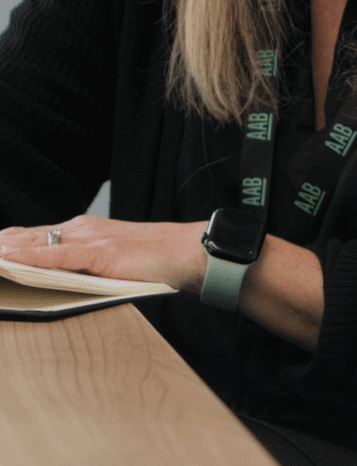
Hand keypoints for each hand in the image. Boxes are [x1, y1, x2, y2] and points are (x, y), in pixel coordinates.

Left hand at [0, 214, 208, 293]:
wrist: (186, 252)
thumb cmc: (154, 259)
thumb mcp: (111, 259)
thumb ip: (84, 264)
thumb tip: (58, 280)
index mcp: (83, 229)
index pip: (34, 234)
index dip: (7, 243)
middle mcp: (81, 229)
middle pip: (28, 236)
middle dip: (1, 247)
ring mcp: (89, 239)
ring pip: (36, 243)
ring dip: (6, 252)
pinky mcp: (99, 253)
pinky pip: (57, 257)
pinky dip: (30, 258)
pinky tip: (11, 262)